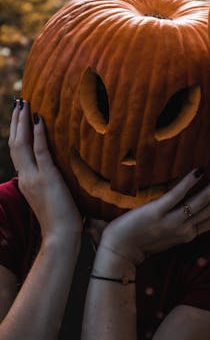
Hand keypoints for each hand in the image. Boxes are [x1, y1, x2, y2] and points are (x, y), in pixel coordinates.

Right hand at [9, 99, 82, 239]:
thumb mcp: (53, 197)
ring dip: (22, 121)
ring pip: (22, 144)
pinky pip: (40, 152)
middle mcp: (26, 177)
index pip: (18, 151)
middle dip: (15, 121)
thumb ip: (52, 183)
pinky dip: (38, 135)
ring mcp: (35, 178)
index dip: (17, 132)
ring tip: (24, 103)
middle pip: (15, 143)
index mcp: (26, 181)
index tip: (19, 116)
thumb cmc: (63, 221)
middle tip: (18, 101)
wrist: (61, 238)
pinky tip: (39, 120)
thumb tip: (61, 172)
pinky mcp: (48, 179)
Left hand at [97, 166, 209, 264]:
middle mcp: (184, 229)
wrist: (119, 251)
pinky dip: (189, 182)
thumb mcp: (168, 237)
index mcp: (188, 235)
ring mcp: (171, 221)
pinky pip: (177, 195)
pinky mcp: (156, 212)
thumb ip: (182, 224)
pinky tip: (199, 170)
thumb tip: (192, 209)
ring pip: (202, 201)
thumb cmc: (141, 242)